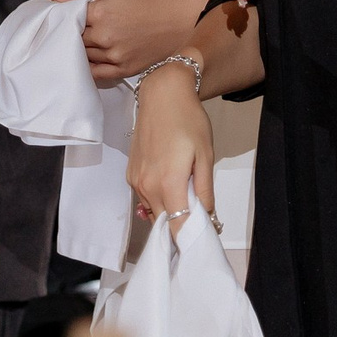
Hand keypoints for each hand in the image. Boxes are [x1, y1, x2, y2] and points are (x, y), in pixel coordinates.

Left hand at [79, 0, 214, 82]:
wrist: (188, 20)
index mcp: (102, 13)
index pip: (69, 16)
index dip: (66, 14)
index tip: (67, 13)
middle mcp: (105, 37)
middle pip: (74, 37)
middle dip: (71, 31)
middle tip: (75, 26)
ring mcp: (115, 56)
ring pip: (83, 54)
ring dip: (79, 48)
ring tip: (84, 40)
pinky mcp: (125, 69)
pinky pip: (96, 73)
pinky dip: (88, 66)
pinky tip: (88, 59)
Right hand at [128, 59, 215, 236]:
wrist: (162, 95)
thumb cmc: (188, 121)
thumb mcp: (205, 154)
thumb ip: (204, 189)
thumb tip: (206, 215)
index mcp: (168, 184)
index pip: (176, 227)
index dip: (188, 239)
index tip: (200, 241)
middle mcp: (147, 187)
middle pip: (164, 222)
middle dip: (181, 226)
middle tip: (199, 219)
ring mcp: (136, 181)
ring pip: (153, 211)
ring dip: (169, 212)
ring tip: (187, 199)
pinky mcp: (130, 174)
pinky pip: (144, 198)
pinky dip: (158, 200)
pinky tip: (170, 186)